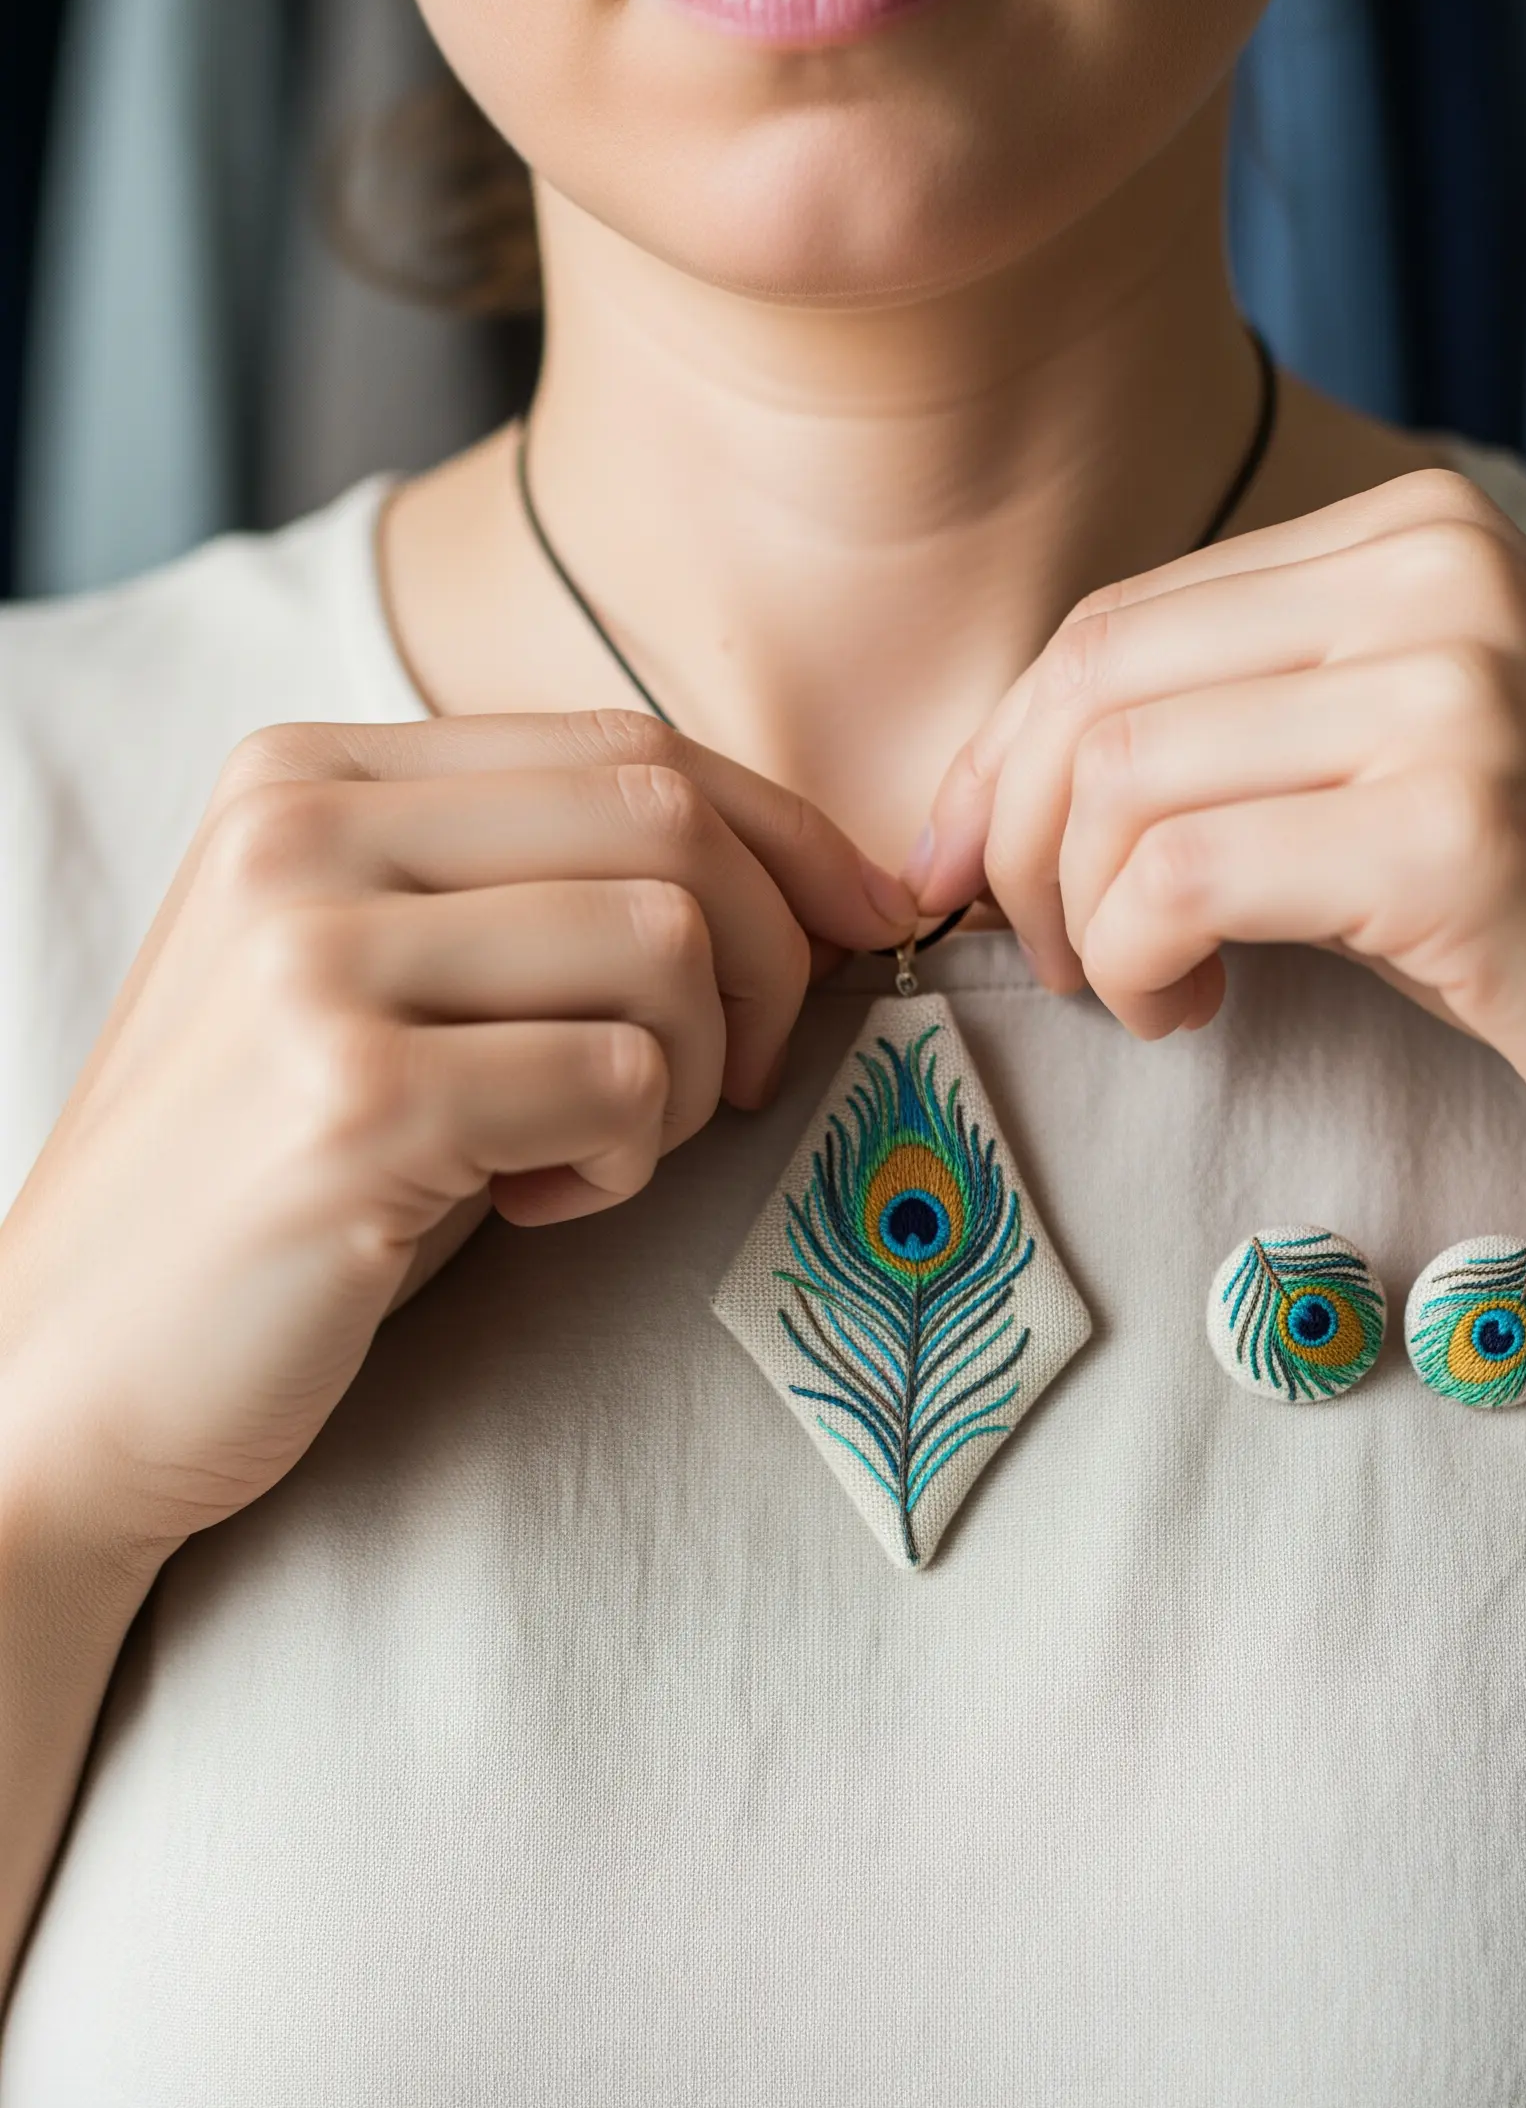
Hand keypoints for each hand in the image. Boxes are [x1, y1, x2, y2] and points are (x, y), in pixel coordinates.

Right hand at [0, 709, 915, 1563]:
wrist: (72, 1364)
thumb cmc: (270, 1179)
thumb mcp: (379, 984)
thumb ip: (530, 892)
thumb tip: (804, 874)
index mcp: (306, 774)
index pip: (626, 743)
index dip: (785, 837)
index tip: (864, 924)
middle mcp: (300, 832)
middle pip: (667, 819)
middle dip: (767, 957)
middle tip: (726, 1079)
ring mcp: (316, 957)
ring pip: (665, 946)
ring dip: (685, 1075)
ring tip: (587, 1151)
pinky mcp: (355, 1097)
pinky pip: (622, 1085)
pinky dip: (626, 1163)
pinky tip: (534, 1201)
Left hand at [911, 468, 1525, 1255]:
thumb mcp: (1426, 759)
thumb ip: (1265, 722)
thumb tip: (1030, 773)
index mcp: (1420, 536)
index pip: (1122, 619)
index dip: (1003, 754)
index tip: (968, 862)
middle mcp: (1438, 580)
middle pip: (1093, 678)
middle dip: (1007, 830)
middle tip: (1028, 943)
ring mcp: (1454, 697)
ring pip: (1115, 776)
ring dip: (1073, 912)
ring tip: (1132, 988)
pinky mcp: (1455, 835)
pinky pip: (1176, 878)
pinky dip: (1131, 960)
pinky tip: (1184, 1009)